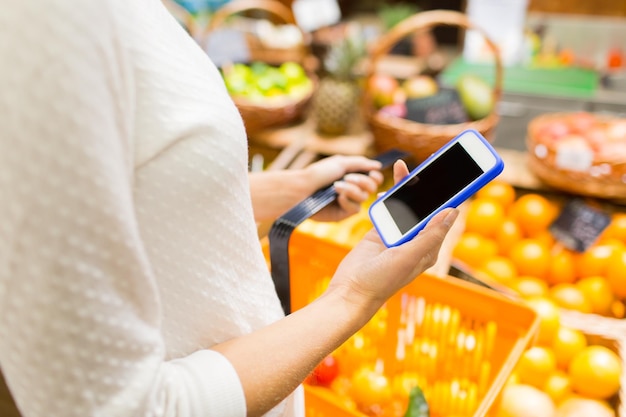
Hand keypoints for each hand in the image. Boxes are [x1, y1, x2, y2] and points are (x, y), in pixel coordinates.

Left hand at [304, 155, 383, 221]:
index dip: (375, 176)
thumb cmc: (318, 174)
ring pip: (364, 198)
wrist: (302, 189)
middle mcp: (352, 190)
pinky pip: (355, 208)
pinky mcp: (343, 214)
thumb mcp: (340, 163)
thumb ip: (360, 163)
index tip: (372, 173)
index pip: (373, 178)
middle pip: (372, 188)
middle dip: (363, 181)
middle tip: (348, 177)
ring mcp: (348, 202)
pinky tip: (337, 197)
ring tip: (337, 186)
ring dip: (352, 189)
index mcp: (352, 176)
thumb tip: (378, 165)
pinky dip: (347, 200)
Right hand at [325, 160, 458, 316]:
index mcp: (429, 247)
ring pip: (406, 205)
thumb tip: (452, 211)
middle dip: (428, 186)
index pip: (444, 216)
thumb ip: (430, 234)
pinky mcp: (381, 231)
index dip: (452, 196)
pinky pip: (389, 209)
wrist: (350, 290)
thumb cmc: (381, 281)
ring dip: (406, 187)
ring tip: (404, 168)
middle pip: (426, 207)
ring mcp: (398, 234)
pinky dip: (389, 197)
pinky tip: (389, 186)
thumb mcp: (409, 257)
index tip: (459, 177)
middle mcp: (416, 240)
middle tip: (431, 162)